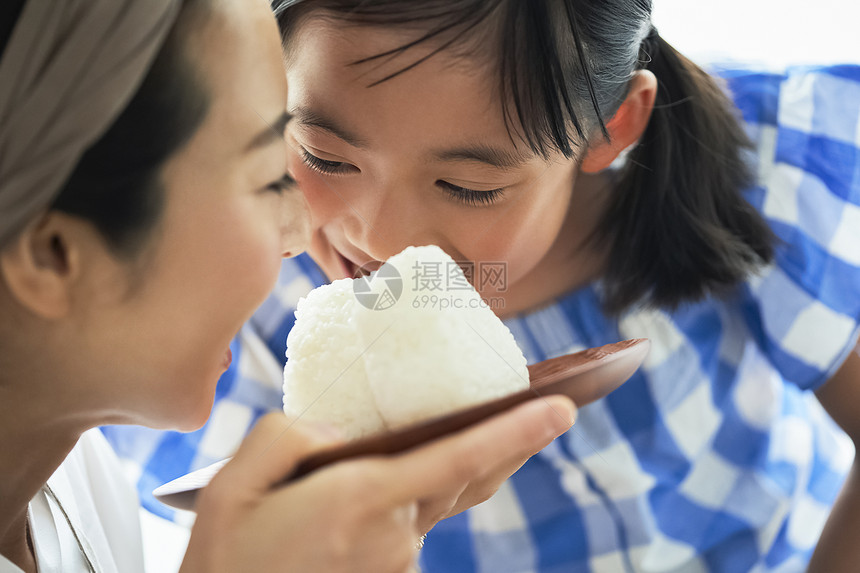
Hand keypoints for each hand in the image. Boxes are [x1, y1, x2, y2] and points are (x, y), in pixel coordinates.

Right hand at [180, 395, 574, 572]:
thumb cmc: (226, 558)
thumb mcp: (233, 484)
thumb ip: (289, 435)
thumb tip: (341, 432)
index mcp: (361, 500)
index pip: (457, 458)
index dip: (515, 431)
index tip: (560, 408)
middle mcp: (392, 533)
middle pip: (463, 477)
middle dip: (508, 441)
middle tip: (549, 408)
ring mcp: (395, 559)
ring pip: (439, 499)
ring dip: (456, 467)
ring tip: (479, 430)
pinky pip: (417, 522)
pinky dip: (422, 494)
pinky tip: (396, 481)